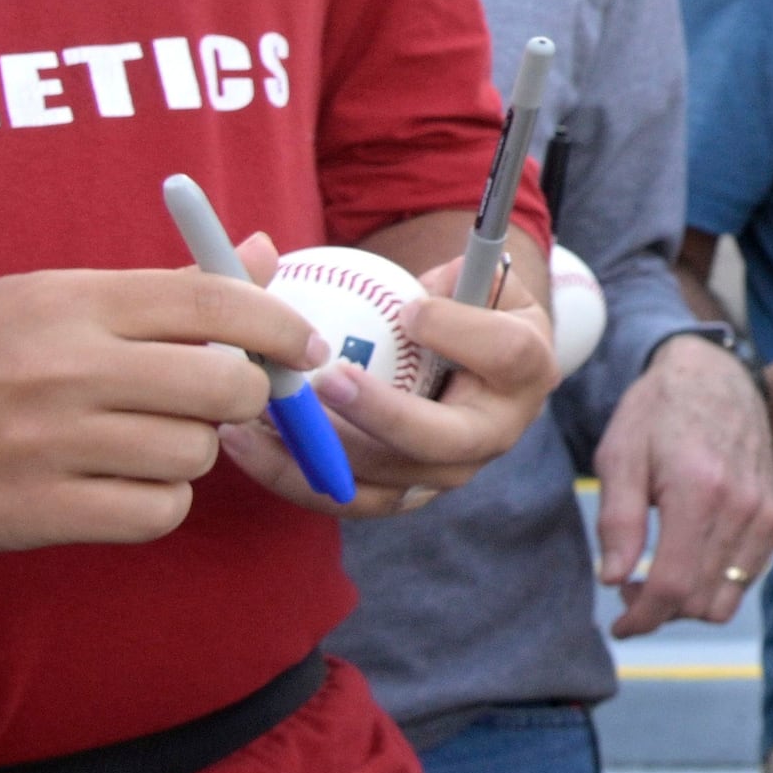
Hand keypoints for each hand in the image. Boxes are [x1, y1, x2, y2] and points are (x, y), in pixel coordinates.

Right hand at [0, 267, 298, 550]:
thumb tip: (265, 254)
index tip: (302, 348)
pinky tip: (118, 486)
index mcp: (70, 301)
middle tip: (206, 403)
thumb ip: (162, 288)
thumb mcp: (46, 299)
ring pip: (196, 455)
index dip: (281, 326)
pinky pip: (157, 512)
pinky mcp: (37, 512)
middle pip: (224, 386)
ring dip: (188, 455)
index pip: (215, 301)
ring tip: (139, 442)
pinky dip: (155, 504)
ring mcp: (49, 443)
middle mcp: (63, 366)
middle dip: (238, 399)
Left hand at [211, 235, 555, 518]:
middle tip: (328, 380)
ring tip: (264, 411)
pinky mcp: (402, 495)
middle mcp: (496, 432)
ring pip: (385, 480)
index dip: (460, 332)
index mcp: (526, 370)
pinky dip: (292, 474)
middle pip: (444, 439)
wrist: (472, 370)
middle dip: (383, 415)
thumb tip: (406, 285)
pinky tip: (246, 440)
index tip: (409, 309)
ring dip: (321, 449)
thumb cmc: (467, 310)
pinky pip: (346, 499)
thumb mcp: (473, 280)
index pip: (507, 354)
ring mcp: (447, 473)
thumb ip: (447, 273)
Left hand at [599, 335, 772, 631]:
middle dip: (660, 611)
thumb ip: (618, 521)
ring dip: (689, 602)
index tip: (620, 626)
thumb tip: (615, 580)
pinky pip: (748, 576)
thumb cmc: (658, 412)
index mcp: (699, 490)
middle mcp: (743, 507)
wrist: (716, 377)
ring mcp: (769, 514)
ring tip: (659, 574)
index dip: (642, 618)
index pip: (675, 585)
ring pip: (728, 598)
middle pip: (702, 600)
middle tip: (630, 588)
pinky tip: (690, 556)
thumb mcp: (619, 457)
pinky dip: (716, 582)